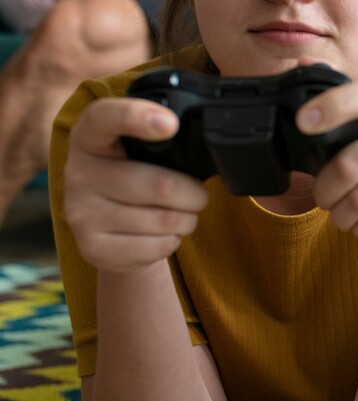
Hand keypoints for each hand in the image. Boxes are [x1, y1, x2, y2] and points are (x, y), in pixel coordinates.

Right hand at [64, 98, 208, 272]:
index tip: (170, 123)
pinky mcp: (94, 248)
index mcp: (89, 137)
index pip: (105, 118)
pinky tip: (159, 235)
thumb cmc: (134, 183)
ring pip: (164, 219)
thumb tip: (201, 147)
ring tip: (178, 216)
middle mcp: (78, 172)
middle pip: (160, 185)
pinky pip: (157, 246)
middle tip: (196, 195)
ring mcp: (81, 212)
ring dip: (186, 220)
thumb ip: (158, 144)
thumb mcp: (138, 155)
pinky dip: (172, 241)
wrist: (109, 237)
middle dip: (193, 194)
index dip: (137, 117)